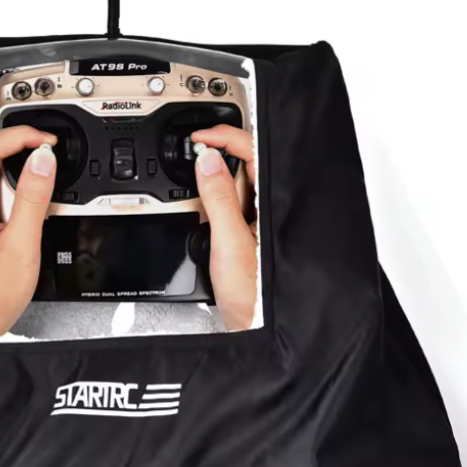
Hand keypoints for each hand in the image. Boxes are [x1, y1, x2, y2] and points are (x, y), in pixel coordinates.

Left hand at [0, 116, 57, 337]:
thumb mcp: (22, 245)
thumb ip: (35, 199)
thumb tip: (45, 160)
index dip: (19, 136)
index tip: (46, 140)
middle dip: (14, 138)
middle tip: (43, 142)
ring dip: (13, 158)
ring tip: (39, 162)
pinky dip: (11, 179)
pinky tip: (27, 187)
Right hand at [191, 125, 258, 331]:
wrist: (257, 329)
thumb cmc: (256, 297)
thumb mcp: (229, 242)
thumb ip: (218, 198)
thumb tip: (207, 162)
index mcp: (273, 203)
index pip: (254, 152)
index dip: (226, 137)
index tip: (200, 138)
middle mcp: (272, 208)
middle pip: (246, 164)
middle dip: (218, 157)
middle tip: (193, 157)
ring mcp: (262, 221)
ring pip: (238, 186)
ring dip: (215, 183)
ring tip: (198, 194)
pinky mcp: (252, 234)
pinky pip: (234, 207)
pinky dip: (216, 204)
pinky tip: (206, 215)